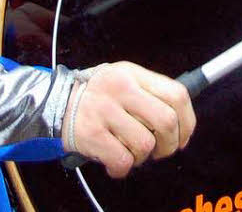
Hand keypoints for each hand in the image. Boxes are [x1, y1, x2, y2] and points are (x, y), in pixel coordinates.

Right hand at [62, 62, 195, 178]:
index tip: (184, 134)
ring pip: (145, 143)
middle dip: (170, 143)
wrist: (53, 102)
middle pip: (166, 120)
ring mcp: (105, 111)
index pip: (177, 94)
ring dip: (143, 157)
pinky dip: (123, 167)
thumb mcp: (123, 79)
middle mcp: (121, 89)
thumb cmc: (96, 95)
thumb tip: (181, 119)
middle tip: (162, 150)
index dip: (188, 120)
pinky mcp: (91, 134)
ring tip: (132, 152)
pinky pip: (122, 159)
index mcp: (133, 74)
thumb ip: (149, 92)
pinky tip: (116, 162)